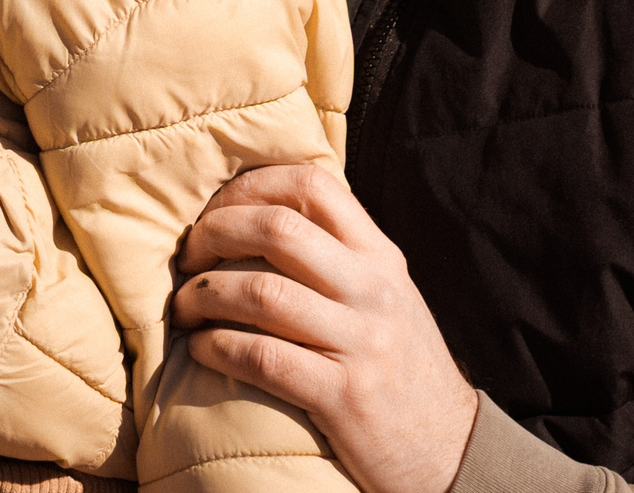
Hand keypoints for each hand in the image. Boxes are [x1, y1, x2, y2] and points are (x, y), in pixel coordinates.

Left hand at [172, 165, 476, 492]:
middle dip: (214, 233)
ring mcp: (361, 343)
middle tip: (187, 257)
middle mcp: (373, 290)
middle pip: (278, 228)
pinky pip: (262, 357)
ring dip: (203, 295)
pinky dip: (216, 347)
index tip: (214, 208)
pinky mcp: (342, 396)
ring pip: (262, 291)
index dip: (249, 186)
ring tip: (183, 306)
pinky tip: (200, 348)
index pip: (313, 183)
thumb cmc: (399, 364)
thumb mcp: (384, 295)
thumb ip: (338, 253)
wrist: (450, 449)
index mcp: (380, 257)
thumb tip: (259, 210)